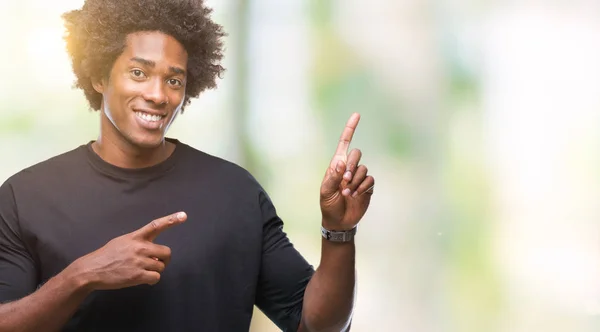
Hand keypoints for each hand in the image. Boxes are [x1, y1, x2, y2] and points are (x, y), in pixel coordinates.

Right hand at [68, 212, 186, 290]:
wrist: (92, 270)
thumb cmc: (107, 256)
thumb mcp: (122, 241)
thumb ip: (139, 242)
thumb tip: (153, 253)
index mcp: (136, 237)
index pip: (156, 225)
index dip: (171, 220)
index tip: (184, 216)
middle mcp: (139, 247)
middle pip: (166, 252)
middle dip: (163, 259)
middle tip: (156, 263)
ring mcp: (139, 262)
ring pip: (161, 267)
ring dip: (155, 270)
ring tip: (143, 271)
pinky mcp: (137, 276)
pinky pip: (156, 278)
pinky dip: (152, 280)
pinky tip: (144, 279)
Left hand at [320, 113, 373, 230]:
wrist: (339, 221)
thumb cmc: (328, 205)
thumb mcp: (326, 191)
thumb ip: (333, 176)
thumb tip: (341, 161)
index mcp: (336, 165)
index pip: (344, 143)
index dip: (350, 129)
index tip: (357, 115)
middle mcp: (349, 168)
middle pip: (356, 153)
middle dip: (351, 166)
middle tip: (344, 180)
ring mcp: (359, 177)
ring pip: (363, 169)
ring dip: (355, 182)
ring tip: (347, 193)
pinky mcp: (367, 187)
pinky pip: (370, 180)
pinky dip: (362, 187)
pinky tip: (355, 196)